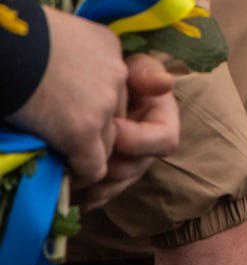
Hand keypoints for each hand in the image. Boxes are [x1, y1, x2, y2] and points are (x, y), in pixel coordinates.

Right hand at [5, 7, 126, 184]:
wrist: (4, 41)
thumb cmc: (16, 34)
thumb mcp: (54, 34)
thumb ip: (69, 55)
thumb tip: (54, 76)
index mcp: (109, 48)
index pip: (112, 86)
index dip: (91, 102)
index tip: (68, 110)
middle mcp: (116, 74)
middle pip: (115, 114)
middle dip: (92, 127)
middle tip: (63, 136)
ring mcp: (103, 103)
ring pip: (107, 142)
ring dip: (86, 151)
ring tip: (60, 155)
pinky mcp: (83, 130)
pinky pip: (93, 166)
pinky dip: (80, 173)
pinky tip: (62, 173)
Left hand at [76, 54, 178, 210]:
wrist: (101, 89)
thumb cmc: (123, 77)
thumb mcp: (138, 68)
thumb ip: (147, 74)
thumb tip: (165, 83)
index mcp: (165, 124)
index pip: (164, 141)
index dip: (136, 138)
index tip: (110, 125)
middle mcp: (151, 151)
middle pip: (133, 168)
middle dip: (105, 163)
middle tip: (75, 152)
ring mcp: (130, 168)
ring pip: (114, 186)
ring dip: (90, 183)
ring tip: (63, 171)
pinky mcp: (110, 179)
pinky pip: (99, 196)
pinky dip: (82, 195)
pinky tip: (66, 190)